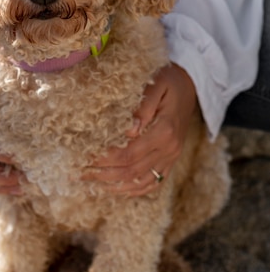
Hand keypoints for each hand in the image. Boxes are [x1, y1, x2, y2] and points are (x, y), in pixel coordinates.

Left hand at [82, 64, 196, 195]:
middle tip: (79, 173)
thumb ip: (144, 105)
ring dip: (115, 186)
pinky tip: (116, 189)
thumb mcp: (157, 84)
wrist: (192, 85)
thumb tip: (129, 129)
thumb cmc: (170, 81)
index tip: (85, 157)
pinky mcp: (171, 161)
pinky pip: (153, 183)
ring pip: (140, 182)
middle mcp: (169, 149)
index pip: (129, 154)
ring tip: (91, 182)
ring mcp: (171, 157)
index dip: (105, 159)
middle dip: (103, 174)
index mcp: (165, 131)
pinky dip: (133, 190)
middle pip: (132, 171)